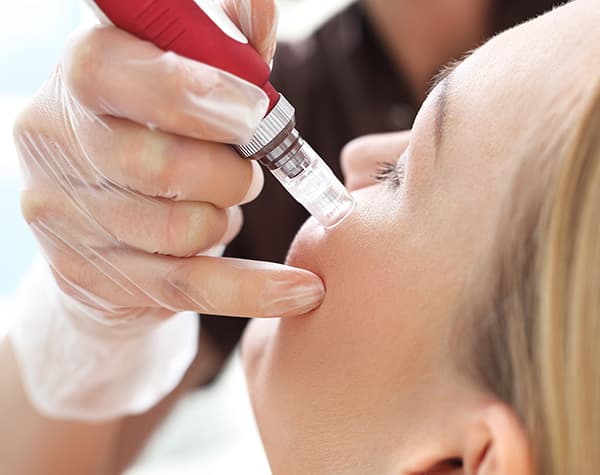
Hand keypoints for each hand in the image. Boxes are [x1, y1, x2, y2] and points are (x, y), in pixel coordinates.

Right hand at [14, 0, 324, 325]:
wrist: (103, 219)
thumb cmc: (157, 134)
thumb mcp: (179, 81)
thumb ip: (222, 46)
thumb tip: (262, 13)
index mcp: (80, 80)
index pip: (118, 74)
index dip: (195, 92)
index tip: (252, 109)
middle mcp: (58, 145)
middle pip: (163, 165)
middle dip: (230, 172)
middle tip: (245, 169)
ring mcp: (66, 218)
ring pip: (183, 229)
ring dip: (226, 217)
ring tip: (221, 205)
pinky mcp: (93, 276)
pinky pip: (189, 286)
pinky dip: (256, 288)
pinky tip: (303, 291)